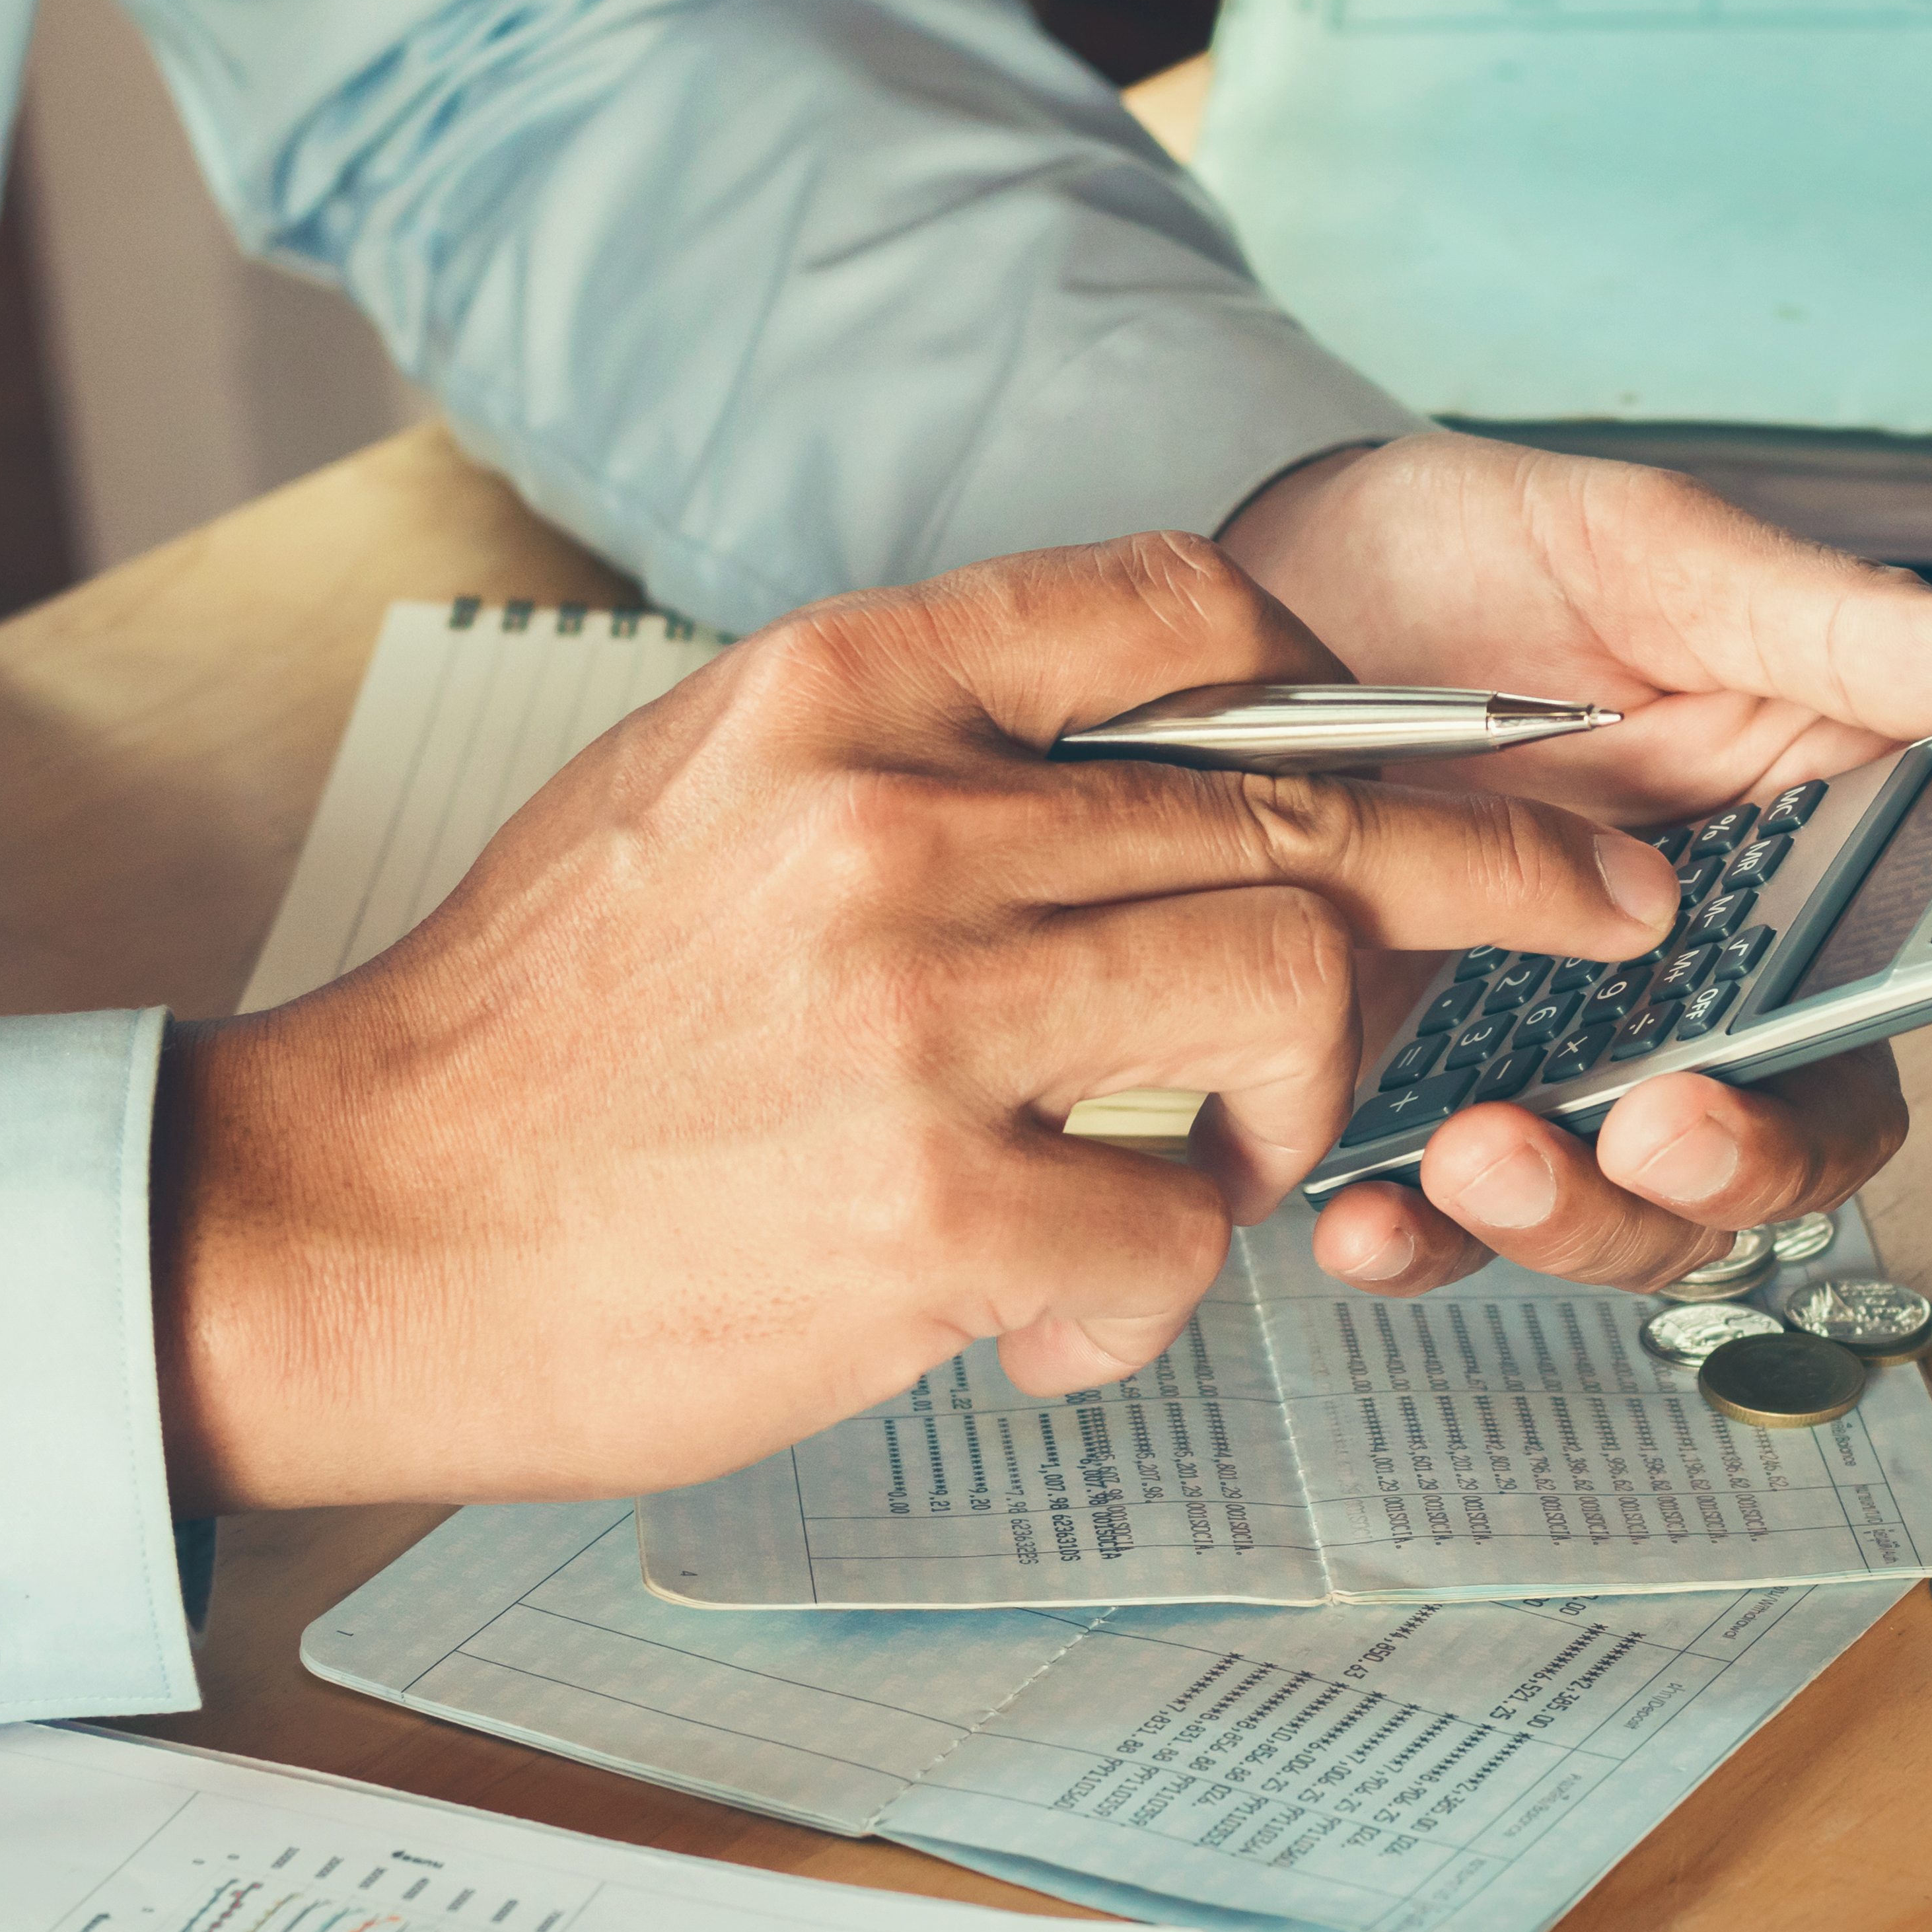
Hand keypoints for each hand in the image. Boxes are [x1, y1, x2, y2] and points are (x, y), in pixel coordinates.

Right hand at [152, 534, 1683, 1513]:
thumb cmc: (525, 1031)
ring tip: (1198, 1174)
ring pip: (1285, 998)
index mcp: (833, 691)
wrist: (343, 1226)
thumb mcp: (691, 793)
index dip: (1344, 681)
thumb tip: (1123, 757)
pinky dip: (1148, 1295)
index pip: (1181, 610)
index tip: (1424, 747)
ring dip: (1291, 1103)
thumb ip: (902, 749)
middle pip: (1294, 809)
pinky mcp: (928, 1219)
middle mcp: (891, 824)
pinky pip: (1173, 1237)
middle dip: (1480, 872)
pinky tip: (1049, 1321)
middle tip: (1587, 905)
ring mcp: (917, 1021)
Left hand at [1218, 431, 1931, 1295]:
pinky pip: (1441, 1214)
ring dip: (1576, 1218)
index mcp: (1800, 847)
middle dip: (1744, 1164)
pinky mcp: (1419, 1088)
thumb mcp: (1653, 557)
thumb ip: (1843, 630)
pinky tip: (1370, 1216)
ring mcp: (1558, 1045)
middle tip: (1664, 1124)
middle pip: (1792, 1132)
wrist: (1263, 598)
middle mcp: (1699, 976)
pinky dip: (1414, 1240)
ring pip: (1632, 1208)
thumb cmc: (1474, 559)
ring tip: (1479, 1156)